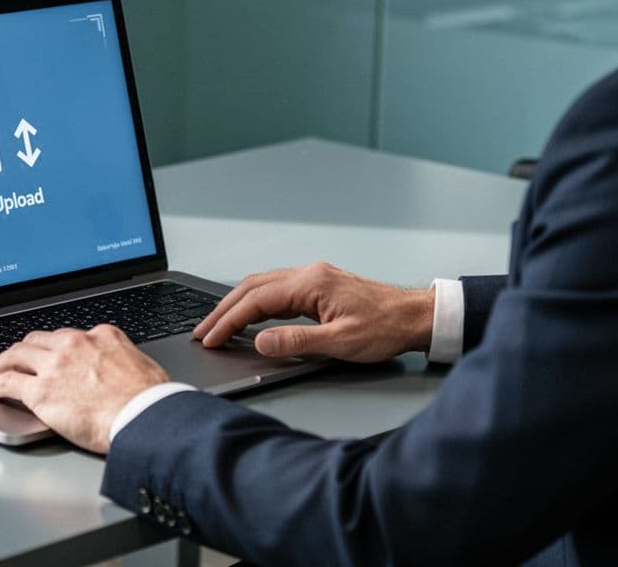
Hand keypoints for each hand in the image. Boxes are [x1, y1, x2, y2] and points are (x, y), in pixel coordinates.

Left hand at [0, 325, 168, 453]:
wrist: (144, 418)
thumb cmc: (151, 401)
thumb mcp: (143, 366)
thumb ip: (124, 360)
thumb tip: (124, 368)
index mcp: (101, 336)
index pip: (68, 336)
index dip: (53, 346)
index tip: (48, 352)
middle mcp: (74, 344)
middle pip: (37, 340)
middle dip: (23, 349)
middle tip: (14, 358)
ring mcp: (54, 366)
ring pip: (16, 355)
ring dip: (1, 362)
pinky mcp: (40, 391)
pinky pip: (6, 382)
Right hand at [193, 262, 434, 362]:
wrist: (415, 317)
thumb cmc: (386, 328)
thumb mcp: (340, 342)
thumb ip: (296, 341)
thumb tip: (260, 341)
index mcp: (310, 283)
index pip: (256, 300)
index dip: (229, 320)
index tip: (211, 337)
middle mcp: (308, 274)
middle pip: (252, 287)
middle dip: (223, 310)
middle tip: (203, 331)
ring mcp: (313, 278)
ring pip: (262, 286)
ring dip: (237, 305)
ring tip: (218, 324)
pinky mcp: (318, 287)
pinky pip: (276, 290)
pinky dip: (255, 303)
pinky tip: (249, 316)